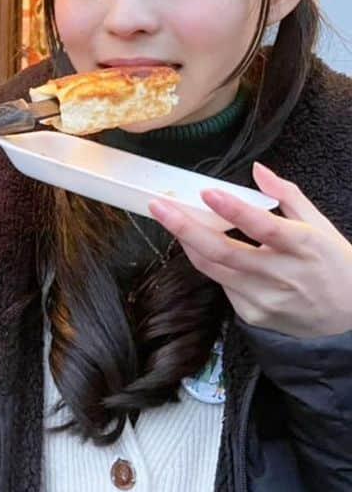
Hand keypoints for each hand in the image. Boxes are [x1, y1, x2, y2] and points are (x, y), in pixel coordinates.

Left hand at [150, 162, 351, 337]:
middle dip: (184, 227)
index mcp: (305, 247)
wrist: (350, 321)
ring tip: (169, 218)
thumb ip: (288, 196)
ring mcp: (265, 300)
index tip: (206, 192)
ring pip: (213, 268)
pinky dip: (211, 264)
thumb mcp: (321, 227)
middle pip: (223, 252)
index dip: (234, 210)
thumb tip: (257, 170)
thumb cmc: (335, 266)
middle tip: (158, 206)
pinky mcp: (252, 315)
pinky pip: (222, 284)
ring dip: (187, 242)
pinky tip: (205, 249)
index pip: (264, 227)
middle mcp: (282, 276)